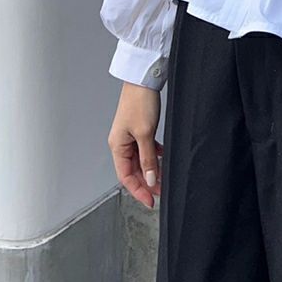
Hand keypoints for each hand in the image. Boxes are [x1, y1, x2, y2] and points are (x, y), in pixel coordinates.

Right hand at [108, 82, 163, 209]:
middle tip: (161, 191)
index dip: (138, 190)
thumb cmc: (140, 102)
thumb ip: (148, 159)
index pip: (126, 176)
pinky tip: (163, 157)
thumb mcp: (145, 134)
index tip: (150, 201)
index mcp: (117, 146)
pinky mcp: (140, 129)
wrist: (144, 80)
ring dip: (151, 170)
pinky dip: (154, 156)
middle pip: (133, 170)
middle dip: (146, 182)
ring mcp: (131, 136)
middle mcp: (121, 143)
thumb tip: (149, 180)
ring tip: (164, 179)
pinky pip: (145, 149)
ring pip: (140, 160)